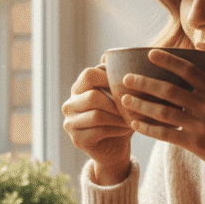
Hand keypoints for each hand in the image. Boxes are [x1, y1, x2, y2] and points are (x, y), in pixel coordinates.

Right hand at [62, 64, 132, 184]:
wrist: (116, 149)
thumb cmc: (120, 118)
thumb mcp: (122, 97)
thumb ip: (118, 79)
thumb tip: (114, 55)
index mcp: (78, 89)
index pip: (89, 74)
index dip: (110, 77)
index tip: (130, 84)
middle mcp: (69, 104)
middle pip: (92, 95)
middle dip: (117, 101)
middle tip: (135, 105)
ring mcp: (70, 123)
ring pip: (96, 115)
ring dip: (119, 117)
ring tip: (134, 117)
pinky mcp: (76, 140)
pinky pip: (98, 131)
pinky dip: (117, 129)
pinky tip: (128, 128)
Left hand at [120, 49, 204, 173]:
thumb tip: (202, 58)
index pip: (188, 70)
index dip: (168, 60)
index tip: (150, 54)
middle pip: (169, 90)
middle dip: (145, 83)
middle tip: (127, 79)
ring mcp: (200, 125)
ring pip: (163, 112)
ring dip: (141, 105)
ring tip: (125, 99)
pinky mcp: (194, 143)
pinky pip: (165, 134)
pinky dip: (148, 128)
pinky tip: (135, 124)